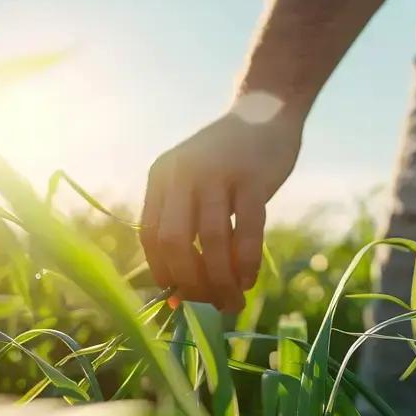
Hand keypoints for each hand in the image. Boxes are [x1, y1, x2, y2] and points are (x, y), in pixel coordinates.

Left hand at [140, 95, 302, 310]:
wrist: (266, 111)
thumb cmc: (228, 159)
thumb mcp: (193, 179)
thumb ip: (184, 222)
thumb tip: (178, 288)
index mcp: (162, 175)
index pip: (150, 235)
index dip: (163, 272)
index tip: (179, 298)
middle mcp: (184, 173)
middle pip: (176, 242)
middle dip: (191, 282)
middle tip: (209, 304)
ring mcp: (219, 173)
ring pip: (213, 241)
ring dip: (221, 280)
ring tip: (233, 301)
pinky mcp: (254, 177)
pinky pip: (248, 230)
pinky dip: (247, 262)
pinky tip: (249, 279)